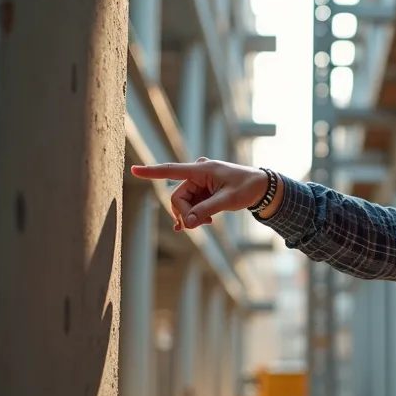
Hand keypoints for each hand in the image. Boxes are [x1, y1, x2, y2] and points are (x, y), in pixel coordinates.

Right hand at [129, 158, 268, 230]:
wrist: (262, 187)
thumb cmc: (247, 188)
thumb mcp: (227, 200)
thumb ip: (205, 211)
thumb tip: (186, 224)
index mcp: (202, 169)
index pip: (171, 171)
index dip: (151, 172)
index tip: (133, 170)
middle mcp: (198, 173)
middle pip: (178, 196)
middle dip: (185, 212)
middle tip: (198, 225)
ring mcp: (200, 182)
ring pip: (184, 202)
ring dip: (191, 215)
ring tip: (207, 222)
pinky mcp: (203, 189)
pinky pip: (191, 203)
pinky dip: (194, 213)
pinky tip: (197, 224)